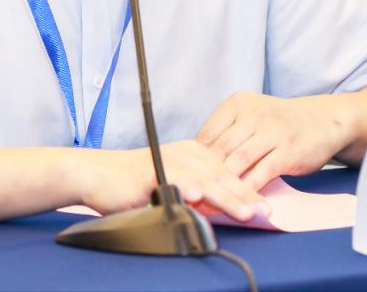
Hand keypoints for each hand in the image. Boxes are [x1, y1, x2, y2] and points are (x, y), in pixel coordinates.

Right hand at [77, 140, 270, 222]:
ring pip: (204, 180)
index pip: (228, 174)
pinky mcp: (150, 171)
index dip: (248, 191)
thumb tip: (221, 208)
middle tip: (266, 212)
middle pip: (222, 176)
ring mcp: (169, 161)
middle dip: (246, 196)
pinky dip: (187, 188)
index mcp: (194, 154)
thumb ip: (198, 193)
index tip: (268, 208)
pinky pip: (172, 180)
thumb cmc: (136, 183)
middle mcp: (185, 154)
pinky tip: (198, 198)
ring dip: (226, 197)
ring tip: (246, 212)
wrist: (99, 175)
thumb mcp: (175, 185)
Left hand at [197, 92, 354, 191]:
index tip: (186, 178)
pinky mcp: (288, 151)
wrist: (321, 120)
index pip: (207, 133)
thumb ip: (227, 134)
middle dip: (206, 174)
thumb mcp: (250, 116)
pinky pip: (262, 173)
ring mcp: (273, 132)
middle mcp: (254, 115)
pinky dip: (248, 189)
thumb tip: (197, 164)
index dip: (194, 159)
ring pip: (239, 161)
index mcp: (238, 104)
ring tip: (212, 201)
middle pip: (221, 149)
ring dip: (224, 183)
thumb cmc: (277, 123)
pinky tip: (239, 201)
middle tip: (193, 194)